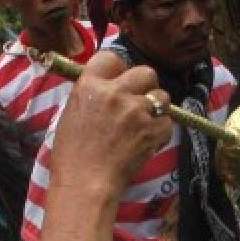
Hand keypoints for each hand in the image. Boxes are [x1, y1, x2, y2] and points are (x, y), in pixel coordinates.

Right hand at [49, 51, 171, 201]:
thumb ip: (91, 94)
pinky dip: (160, 133)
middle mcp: (114, 92)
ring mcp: (135, 110)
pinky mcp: (151, 129)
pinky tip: (147, 142)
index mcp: (90, 85)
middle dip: (145, 85)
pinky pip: (167, 122)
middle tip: (139, 102)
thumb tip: (108, 88)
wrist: (85, 183)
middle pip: (145, 72)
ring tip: (144, 125)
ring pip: (162, 96)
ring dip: (156, 109)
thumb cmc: (72, 155)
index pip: (111, 57)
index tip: (120, 81)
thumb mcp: (71, 114)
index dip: (119, 70)